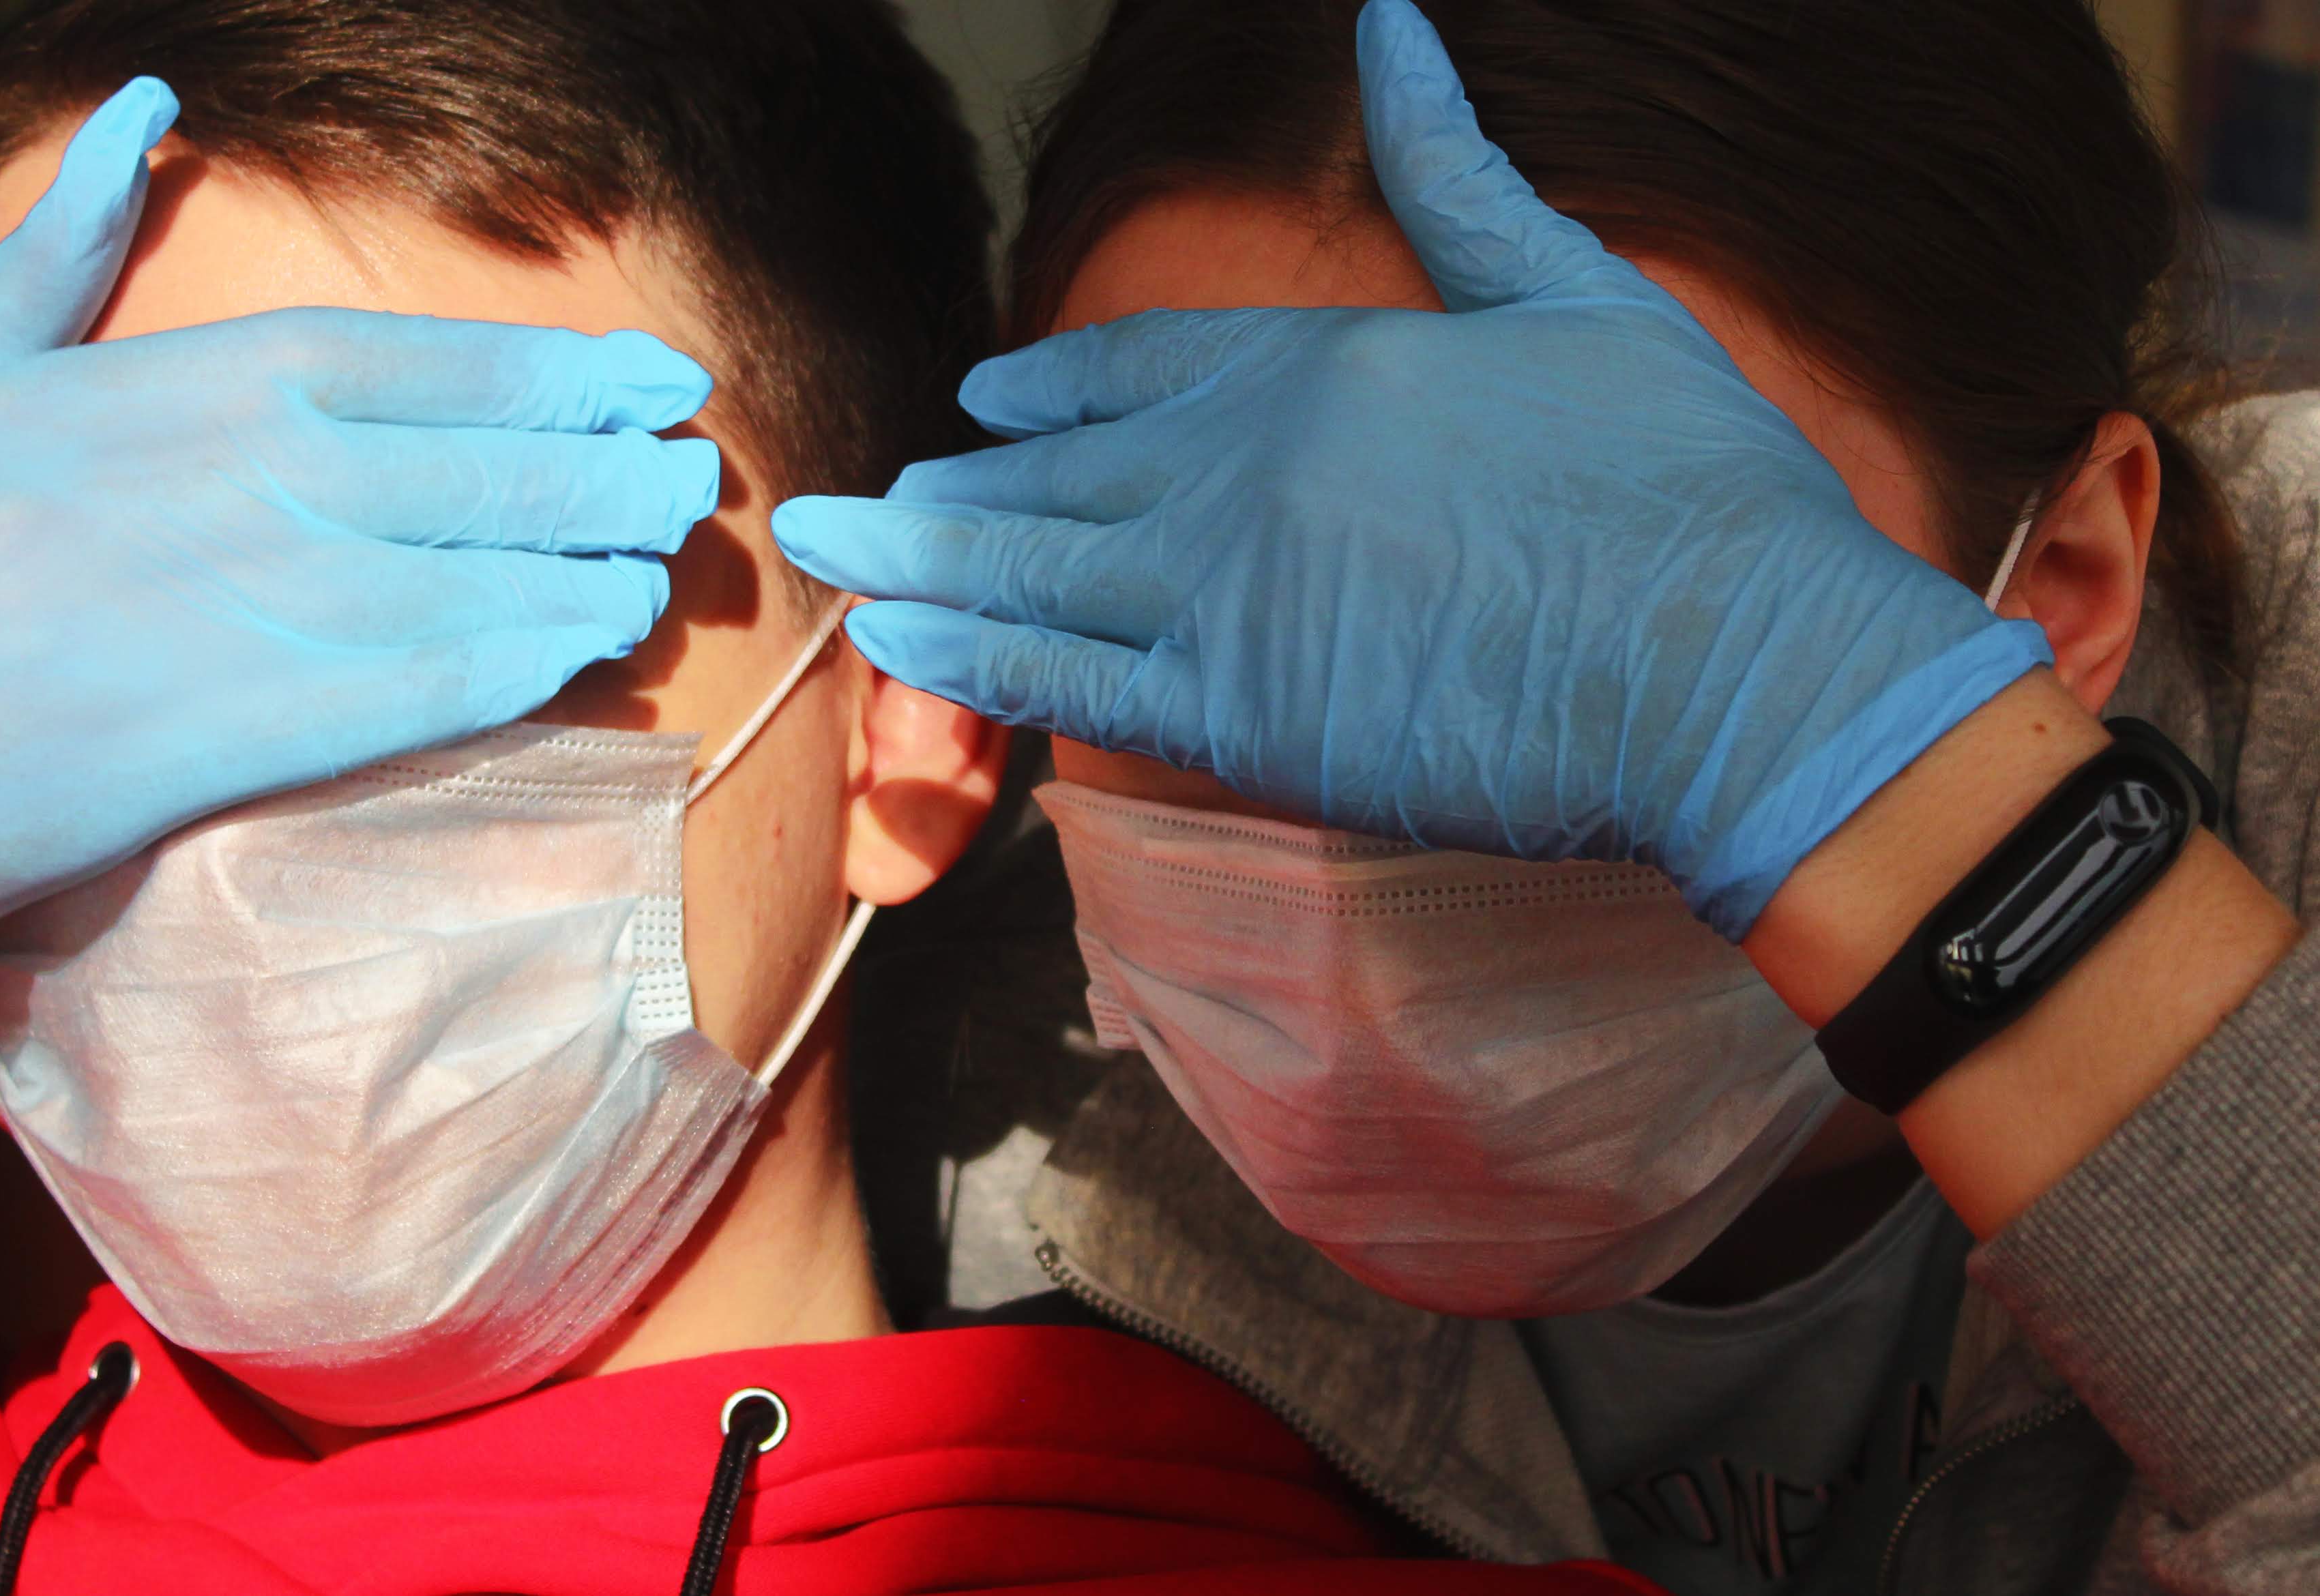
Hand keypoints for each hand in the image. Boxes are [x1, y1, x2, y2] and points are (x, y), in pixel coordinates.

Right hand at [0, 78, 719, 959]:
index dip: (540, 371)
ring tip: (661, 563)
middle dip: (591, 464)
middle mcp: (220, 480)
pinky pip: (410, 687)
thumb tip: (134, 112)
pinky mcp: (226, 735)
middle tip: (689, 468)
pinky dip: (511, 667)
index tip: (641, 375)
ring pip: (458, 568)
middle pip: (458, 461)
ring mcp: (231, 606)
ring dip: (579, 564)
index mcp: (159, 386)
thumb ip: (55, 246)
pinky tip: (585, 655)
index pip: (398, 359)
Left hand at [771, 0, 2046, 939]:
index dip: (1053, 388)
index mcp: (1322, 361)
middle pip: (1059, 474)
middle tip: (864, 488)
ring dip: (921, 556)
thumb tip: (1392, 23)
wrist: (1737, 667)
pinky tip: (893, 636)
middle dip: (954, 481)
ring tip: (834, 546)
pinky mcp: (1242, 718)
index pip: (1144, 366)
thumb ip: (1454, 173)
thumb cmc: (1685, 483)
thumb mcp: (1573, 287)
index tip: (983, 402)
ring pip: (1032, 568)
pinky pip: (1064, 676)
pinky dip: (968, 651)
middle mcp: (1246, 468)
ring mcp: (1229, 593)